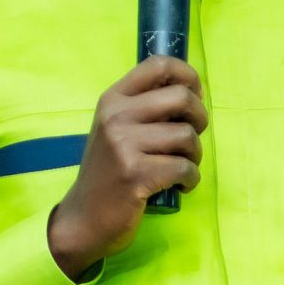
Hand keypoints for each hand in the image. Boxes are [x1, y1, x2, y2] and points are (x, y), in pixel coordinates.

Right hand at [48, 56, 206, 278]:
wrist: (83, 220)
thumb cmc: (107, 174)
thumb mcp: (115, 130)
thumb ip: (143, 108)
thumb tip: (190, 90)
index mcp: (113, 99)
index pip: (157, 64)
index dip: (187, 75)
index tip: (195, 95)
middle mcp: (116, 116)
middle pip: (182, 97)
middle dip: (200, 118)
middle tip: (192, 137)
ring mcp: (124, 145)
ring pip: (187, 136)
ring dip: (195, 155)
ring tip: (182, 167)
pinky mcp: (135, 175)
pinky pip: (185, 168)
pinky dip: (191, 179)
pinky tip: (180, 185)